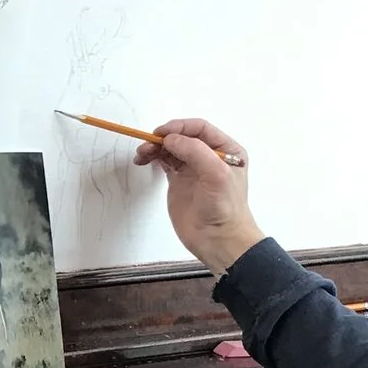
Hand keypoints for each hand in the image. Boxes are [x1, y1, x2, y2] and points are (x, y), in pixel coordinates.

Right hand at [137, 119, 266, 275]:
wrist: (218, 240)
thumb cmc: (224, 208)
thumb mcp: (216, 174)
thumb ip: (195, 151)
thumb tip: (170, 139)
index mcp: (226, 149)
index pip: (200, 128)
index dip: (179, 127)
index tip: (162, 134)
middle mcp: (209, 156)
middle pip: (182, 137)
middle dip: (164, 137)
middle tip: (148, 145)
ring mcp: (193, 168)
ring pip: (171, 148)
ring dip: (155, 147)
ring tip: (142, 154)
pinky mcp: (180, 181)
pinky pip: (165, 161)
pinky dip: (153, 158)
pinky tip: (143, 160)